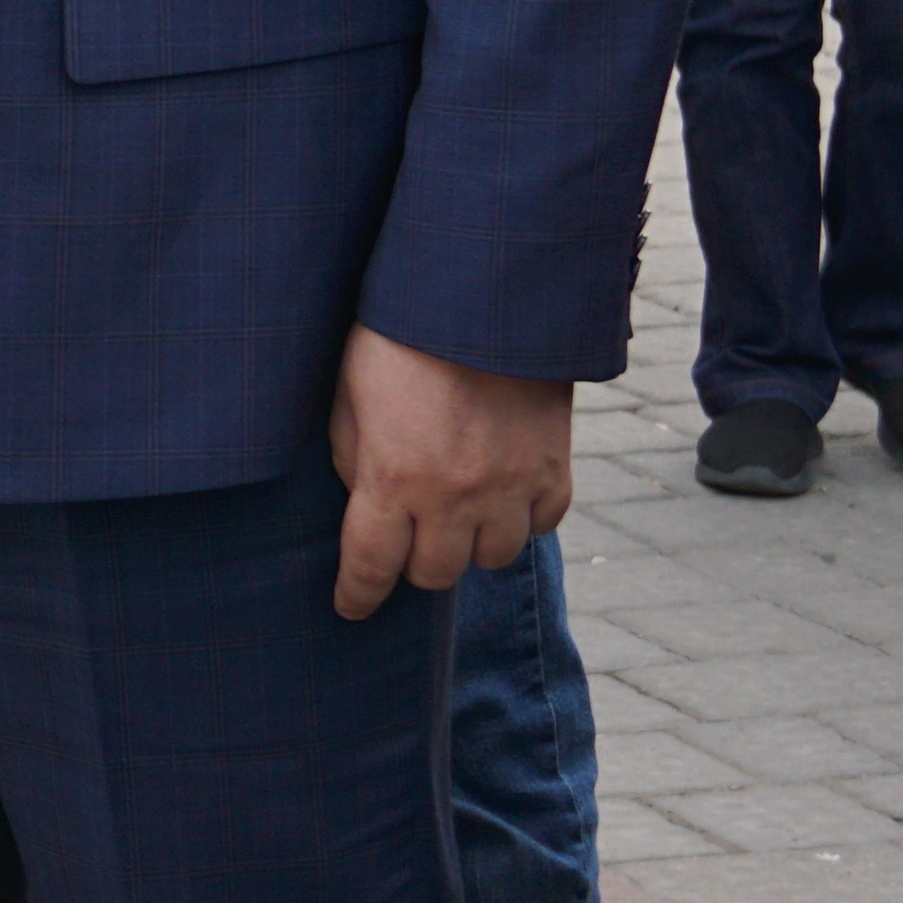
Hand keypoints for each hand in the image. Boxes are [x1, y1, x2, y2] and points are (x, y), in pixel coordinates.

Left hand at [323, 325, 570, 618]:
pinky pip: (542, 524)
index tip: (351, 606)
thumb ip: (353, 459)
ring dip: (470, 544)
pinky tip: (503, 494)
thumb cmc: (399, 336)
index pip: (370, 567)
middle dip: (413, 564)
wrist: (484, 295)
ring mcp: (510, 486)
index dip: (357, 595)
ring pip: (491, 558)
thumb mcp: (348, 394)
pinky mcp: (554, 469)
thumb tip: (360, 503)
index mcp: (391, 478)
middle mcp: (453, 496)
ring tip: (457, 514)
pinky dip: (522, 518)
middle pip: (433, 575)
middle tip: (406, 540)